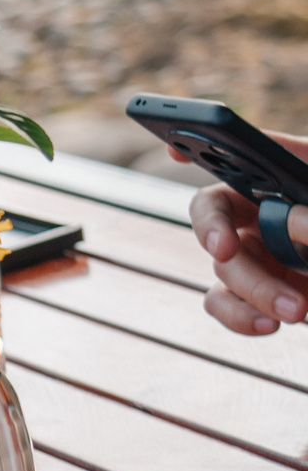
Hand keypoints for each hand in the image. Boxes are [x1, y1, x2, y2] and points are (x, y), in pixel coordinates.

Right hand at [190, 133, 307, 333]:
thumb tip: (295, 222)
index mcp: (281, 179)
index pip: (235, 156)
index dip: (198, 146)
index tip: (176, 148)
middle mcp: (258, 213)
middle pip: (214, 216)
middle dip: (214, 231)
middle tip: (227, 249)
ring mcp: (254, 256)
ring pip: (223, 268)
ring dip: (254, 289)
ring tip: (296, 308)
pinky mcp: (255, 296)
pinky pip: (226, 304)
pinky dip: (242, 317)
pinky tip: (272, 323)